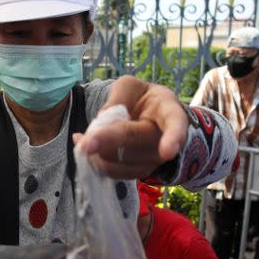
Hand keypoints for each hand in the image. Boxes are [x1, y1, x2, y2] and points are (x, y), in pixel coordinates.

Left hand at [73, 76, 187, 178]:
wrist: (147, 119)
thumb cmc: (142, 99)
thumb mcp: (131, 86)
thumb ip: (119, 97)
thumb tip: (104, 118)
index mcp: (169, 111)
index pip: (176, 124)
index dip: (174, 138)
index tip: (168, 152)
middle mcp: (165, 139)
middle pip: (136, 142)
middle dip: (109, 142)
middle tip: (83, 144)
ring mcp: (153, 160)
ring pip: (121, 160)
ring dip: (97, 151)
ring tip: (82, 138)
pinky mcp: (138, 172)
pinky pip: (114, 172)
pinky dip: (95, 161)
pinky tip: (84, 145)